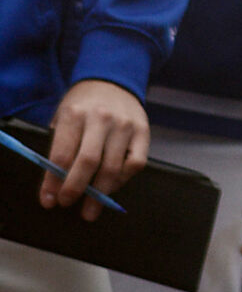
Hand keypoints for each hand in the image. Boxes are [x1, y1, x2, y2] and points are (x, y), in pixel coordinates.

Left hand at [44, 80, 147, 219]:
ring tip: (90, 208)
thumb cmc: (82, 106)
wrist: (111, 82)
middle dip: (75, 189)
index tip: (48, 200)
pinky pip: (136, 163)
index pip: (62, 155)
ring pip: (113, 167)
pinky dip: (123, 179)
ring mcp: (125, 124)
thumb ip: (59, 148)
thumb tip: (54, 187)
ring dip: (100, 193)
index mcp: (75, 114)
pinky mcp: (143, 131)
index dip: (53, 182)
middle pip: (88, 162)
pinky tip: (112, 185)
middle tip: (67, 203)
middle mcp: (102, 118)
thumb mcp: (62, 118)